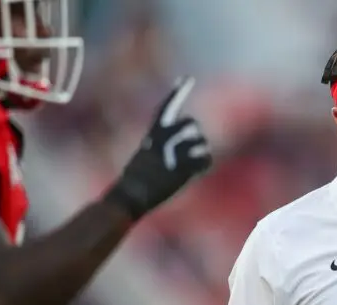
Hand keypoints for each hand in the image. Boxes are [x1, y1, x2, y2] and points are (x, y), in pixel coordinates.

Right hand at [105, 76, 212, 219]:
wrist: (131, 194)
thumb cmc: (138, 177)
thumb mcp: (146, 152)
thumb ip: (162, 142)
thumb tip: (184, 140)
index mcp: (153, 133)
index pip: (167, 108)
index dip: (178, 92)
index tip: (187, 78)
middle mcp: (163, 139)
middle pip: (192, 124)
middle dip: (194, 135)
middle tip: (188, 150)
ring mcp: (173, 154)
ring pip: (201, 142)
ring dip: (200, 152)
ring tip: (189, 163)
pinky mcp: (182, 170)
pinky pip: (205, 160)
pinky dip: (203, 165)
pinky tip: (196, 171)